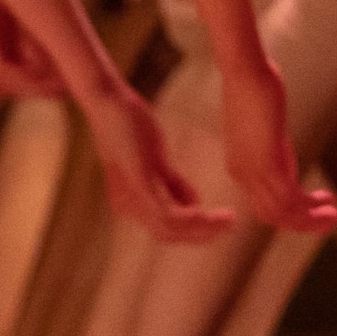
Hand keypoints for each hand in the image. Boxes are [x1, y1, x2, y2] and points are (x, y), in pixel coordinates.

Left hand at [83, 87, 234, 243]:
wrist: (106, 101)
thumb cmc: (129, 123)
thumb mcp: (156, 158)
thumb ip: (174, 183)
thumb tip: (195, 203)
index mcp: (131, 202)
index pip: (165, 229)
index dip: (194, 232)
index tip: (221, 223)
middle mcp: (129, 206)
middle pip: (168, 234)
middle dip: (202, 234)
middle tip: (231, 226)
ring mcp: (132, 195)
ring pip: (170, 229)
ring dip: (203, 228)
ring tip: (229, 221)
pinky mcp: (139, 182)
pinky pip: (167, 214)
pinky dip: (192, 219)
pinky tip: (210, 214)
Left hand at [203, 42, 336, 232]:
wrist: (245, 71)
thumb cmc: (254, 84)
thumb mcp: (265, 122)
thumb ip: (274, 143)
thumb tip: (282, 152)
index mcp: (240, 164)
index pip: (264, 201)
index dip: (292, 210)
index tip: (317, 204)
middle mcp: (242, 173)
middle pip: (271, 215)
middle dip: (302, 221)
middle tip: (330, 218)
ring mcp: (252, 172)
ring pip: (282, 214)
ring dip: (310, 221)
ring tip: (335, 218)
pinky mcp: (266, 166)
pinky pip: (289, 201)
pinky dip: (310, 211)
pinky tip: (331, 207)